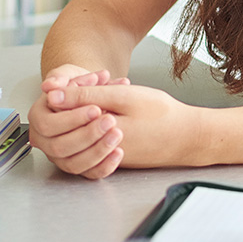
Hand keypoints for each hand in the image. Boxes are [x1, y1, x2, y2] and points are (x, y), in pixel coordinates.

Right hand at [28, 65, 129, 178]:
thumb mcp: (71, 74)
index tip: (96, 108)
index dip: (72, 119)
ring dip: (97, 151)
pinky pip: (88, 173)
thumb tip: (50, 86)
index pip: (49, 125)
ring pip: (73, 164)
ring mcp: (60, 156)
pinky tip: (119, 153)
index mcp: (39, 118)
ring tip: (117, 135)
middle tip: (110, 121)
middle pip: (59, 147)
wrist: (91, 94)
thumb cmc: (79, 84)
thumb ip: (62, 78)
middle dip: (87, 135)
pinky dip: (104, 166)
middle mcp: (45, 140)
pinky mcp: (77, 164)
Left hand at [45, 82, 201, 170]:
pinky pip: (94, 144)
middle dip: (77, 107)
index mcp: (93, 134)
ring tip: (109, 102)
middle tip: (97, 90)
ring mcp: (103, 158)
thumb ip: (85, 96)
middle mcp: (93, 151)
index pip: (60, 116)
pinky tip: (116, 113)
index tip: (90, 82)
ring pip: (79, 137)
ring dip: (89, 117)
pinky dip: (100, 127)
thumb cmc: (161, 115)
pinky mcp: (114, 159)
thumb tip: (53, 97)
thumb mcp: (122, 97)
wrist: (189, 137)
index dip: (69, 94)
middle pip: (65, 129)